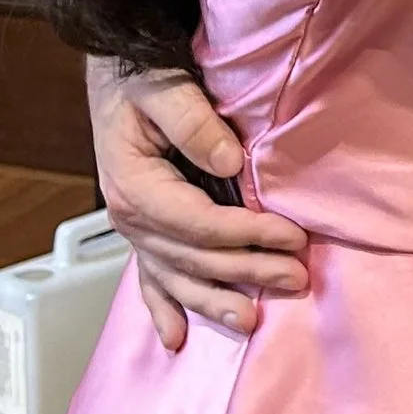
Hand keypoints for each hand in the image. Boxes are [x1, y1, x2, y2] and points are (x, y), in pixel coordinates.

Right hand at [89, 58, 308, 351]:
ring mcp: (135, 229)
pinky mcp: (143, 230)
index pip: (198, 224)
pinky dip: (163, 308)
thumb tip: (229, 162)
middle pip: (195, 258)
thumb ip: (193, 120)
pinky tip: (175, 339)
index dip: (248, 234)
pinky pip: (151, 277)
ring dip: (216, 301)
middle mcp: (130, 216)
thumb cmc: (139, 75)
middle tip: (296, 278)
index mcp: (134, 185)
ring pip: (177, 278)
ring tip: (252, 321)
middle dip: (247, 271)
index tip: (291, 236)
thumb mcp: (163, 84)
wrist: (115, 73)